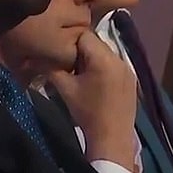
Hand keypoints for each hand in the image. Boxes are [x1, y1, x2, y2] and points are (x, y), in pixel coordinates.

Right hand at [48, 31, 136, 170]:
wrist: (112, 137)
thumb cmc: (87, 112)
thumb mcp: (65, 88)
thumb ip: (52, 68)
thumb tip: (40, 57)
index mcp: (103, 58)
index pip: (83, 35)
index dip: (70, 42)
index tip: (63, 56)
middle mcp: (119, 58)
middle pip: (96, 43)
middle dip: (82, 51)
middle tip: (70, 66)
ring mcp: (128, 68)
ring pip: (105, 52)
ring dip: (93, 59)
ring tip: (83, 76)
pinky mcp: (132, 78)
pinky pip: (114, 63)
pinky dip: (104, 67)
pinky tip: (97, 84)